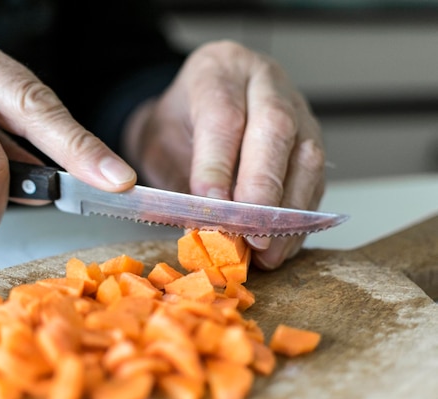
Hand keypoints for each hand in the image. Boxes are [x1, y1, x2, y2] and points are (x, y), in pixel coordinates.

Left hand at [123, 41, 324, 269]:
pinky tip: (283, 244)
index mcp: (218, 71)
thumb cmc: (175, 125)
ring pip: (306, 155)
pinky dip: (300, 217)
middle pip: (275, 129)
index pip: (223, 116)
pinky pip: (316, 178)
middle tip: (249, 234)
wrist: (192, 108)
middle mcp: (263, 82)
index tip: (211, 209)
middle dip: (263, 188)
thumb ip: (181, 179)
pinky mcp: (311, 139)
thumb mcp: (159, 142)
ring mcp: (296, 107)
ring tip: (268, 250)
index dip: (218, 166)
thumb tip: (204, 227)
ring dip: (289, 211)